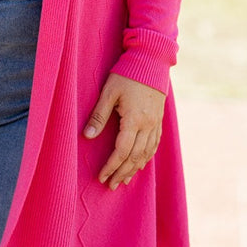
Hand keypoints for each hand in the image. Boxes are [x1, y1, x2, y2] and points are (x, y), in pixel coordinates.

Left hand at [84, 73, 165, 190]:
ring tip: (124, 180)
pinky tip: (140, 163)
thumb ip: (98, 115)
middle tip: (111, 185)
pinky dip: (146, 157)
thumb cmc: (127, 74)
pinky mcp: (159, 119)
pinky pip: (155, 145)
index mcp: (134, 120)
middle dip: (122, 172)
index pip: (122, 151)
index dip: (111, 166)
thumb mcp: (108, 92)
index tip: (102, 176)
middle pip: (135, 157)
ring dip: (134, 168)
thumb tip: (87, 136)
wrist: (151, 61)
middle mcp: (148, 125)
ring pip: (147, 153)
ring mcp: (156, 123)